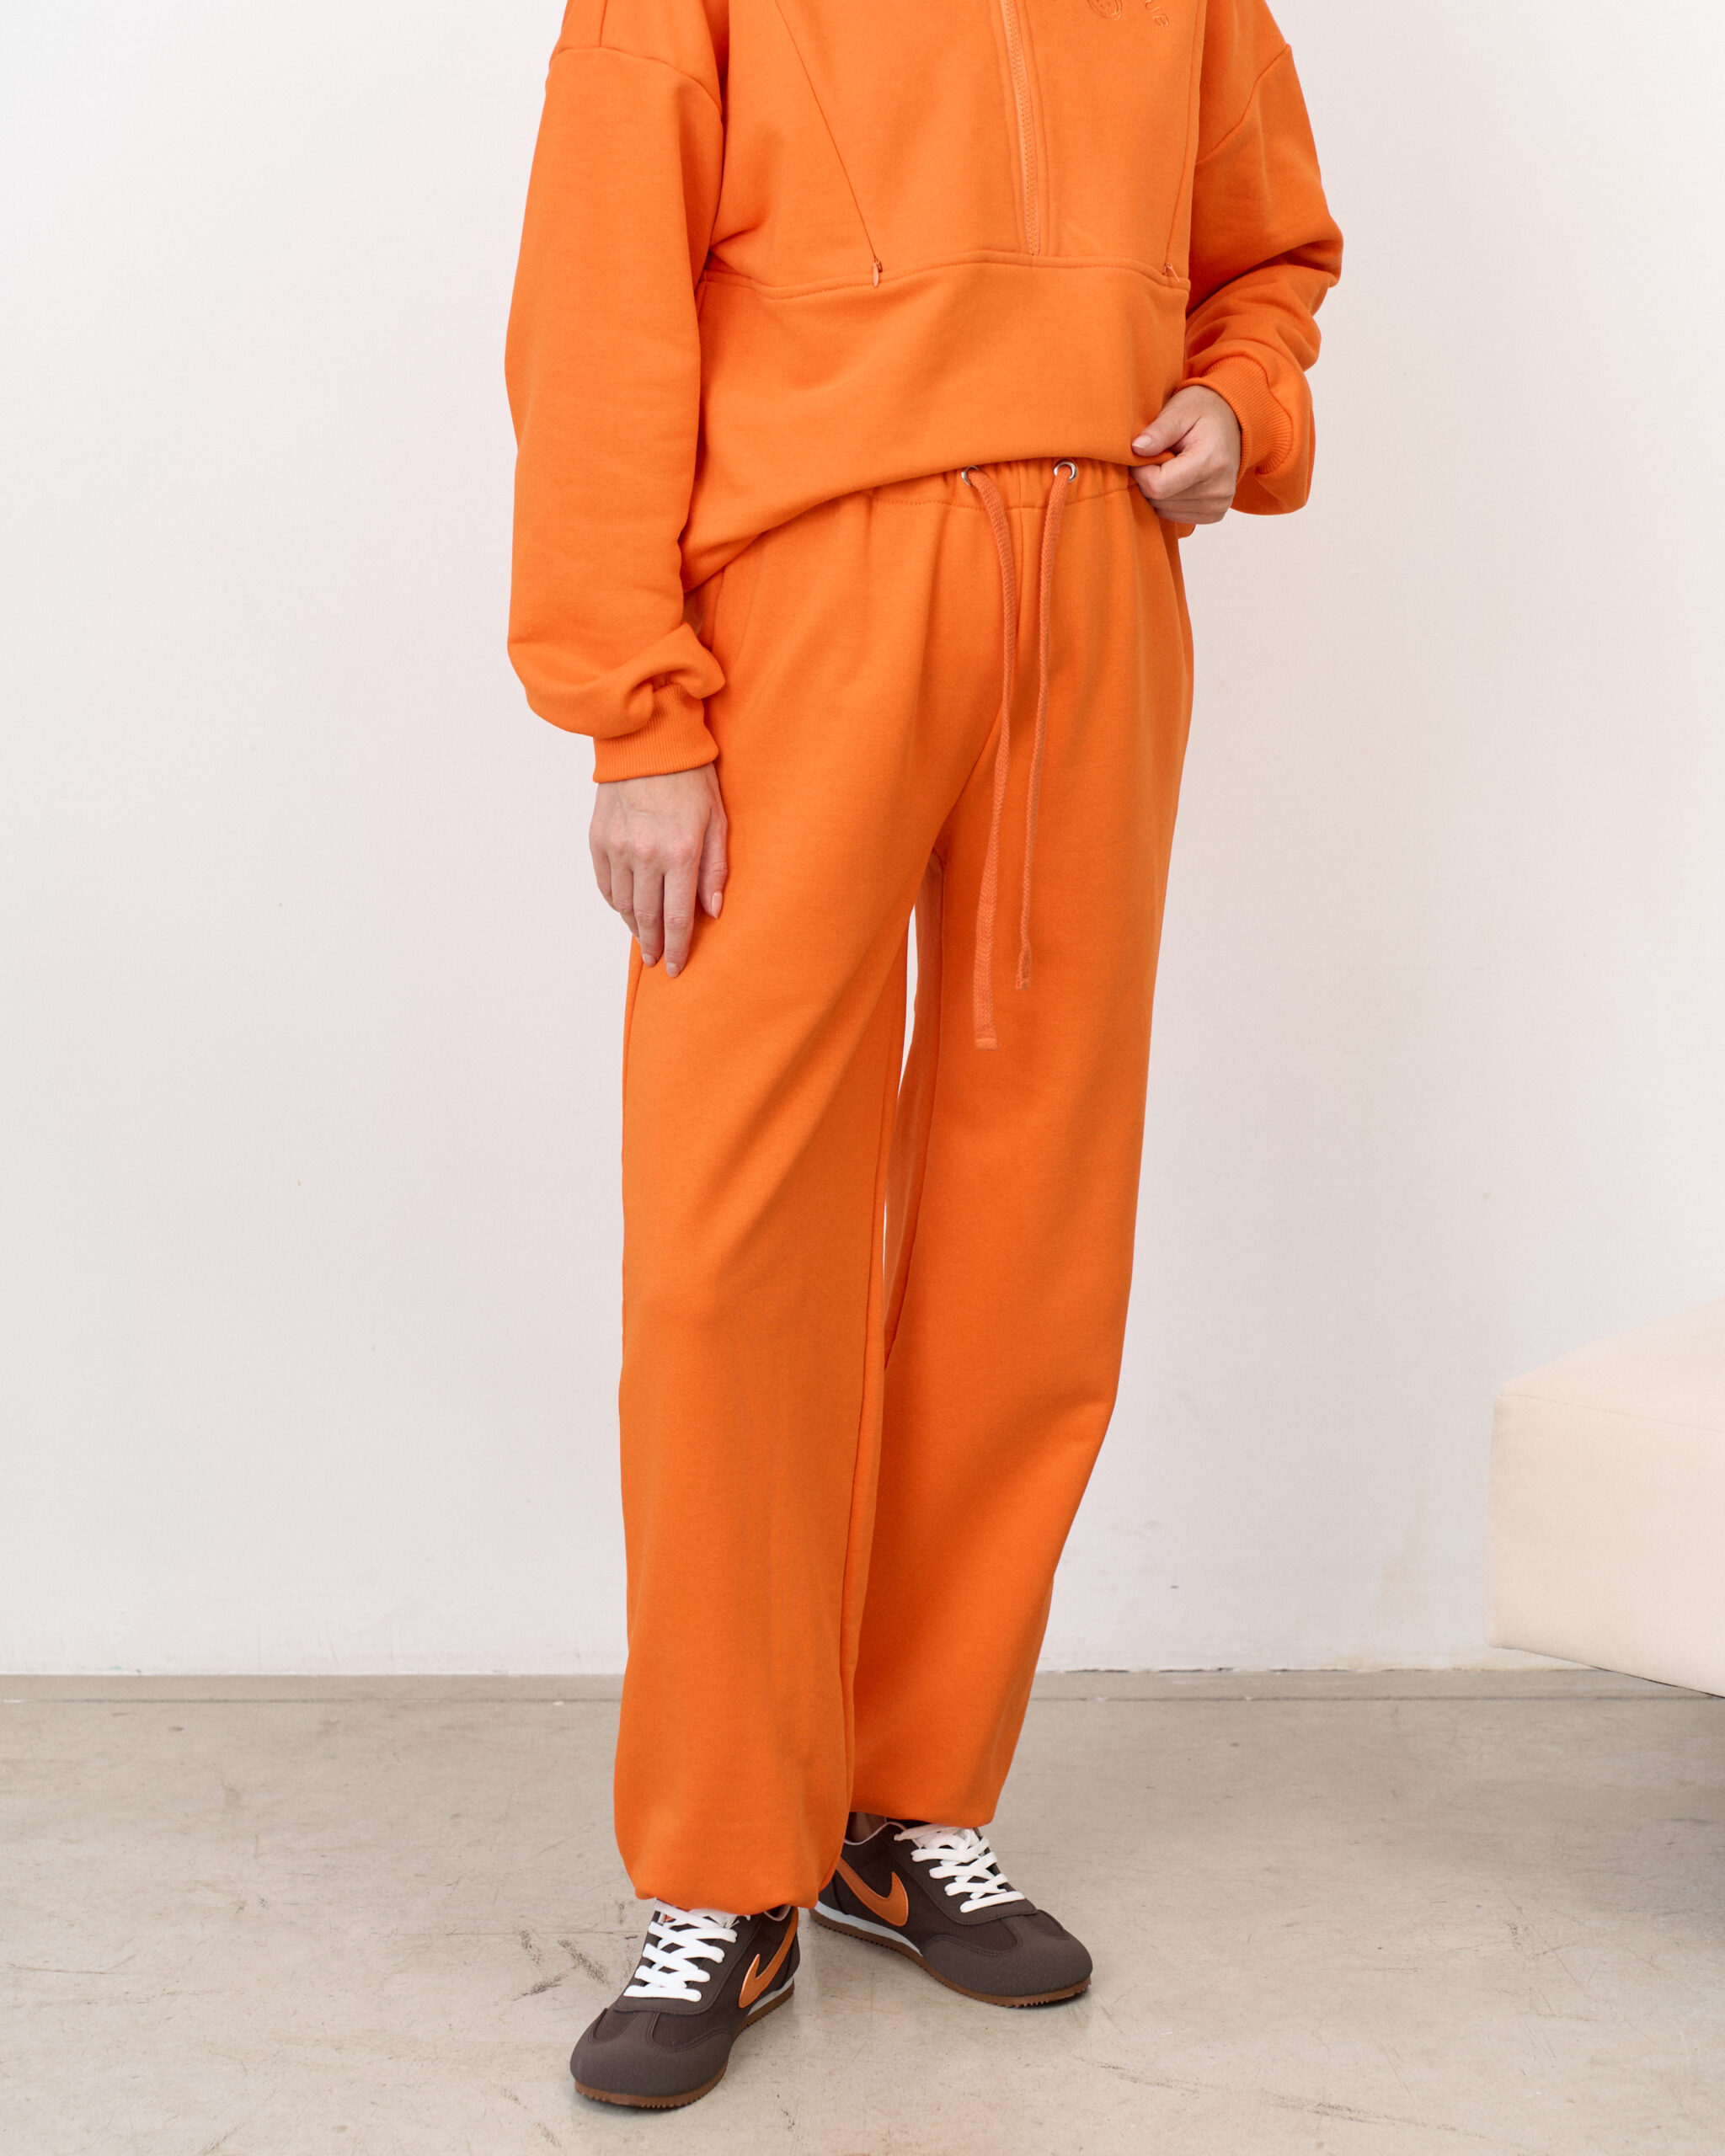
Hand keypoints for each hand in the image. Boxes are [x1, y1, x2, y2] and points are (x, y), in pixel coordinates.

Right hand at [589, 764, 727, 977]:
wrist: (648, 741)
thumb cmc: (691, 777)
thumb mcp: (717, 819)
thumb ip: (716, 868)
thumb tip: (712, 911)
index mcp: (681, 852)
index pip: (677, 916)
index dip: (678, 947)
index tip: (676, 968)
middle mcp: (646, 854)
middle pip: (647, 917)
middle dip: (654, 945)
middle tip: (657, 962)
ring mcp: (618, 847)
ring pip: (624, 905)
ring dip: (634, 926)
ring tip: (644, 939)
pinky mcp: (598, 839)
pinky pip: (606, 884)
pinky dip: (616, 902)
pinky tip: (627, 909)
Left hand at [1130, 385, 1242, 524]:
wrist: (1231, 423)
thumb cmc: (1203, 413)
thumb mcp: (1180, 410)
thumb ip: (1158, 431)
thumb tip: (1137, 449)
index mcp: (1211, 462)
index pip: (1157, 486)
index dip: (1141, 471)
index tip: (1144, 453)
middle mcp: (1218, 489)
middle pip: (1159, 499)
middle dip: (1149, 478)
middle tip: (1161, 456)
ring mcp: (1218, 505)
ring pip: (1162, 509)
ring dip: (1158, 489)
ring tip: (1172, 465)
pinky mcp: (1214, 514)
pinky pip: (1173, 515)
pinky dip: (1168, 498)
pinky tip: (1179, 479)